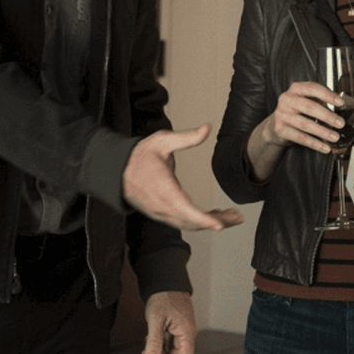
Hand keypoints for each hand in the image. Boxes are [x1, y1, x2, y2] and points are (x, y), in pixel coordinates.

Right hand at [123, 124, 244, 230]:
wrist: (117, 170)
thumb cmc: (140, 155)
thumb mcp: (162, 140)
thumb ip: (187, 137)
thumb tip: (207, 128)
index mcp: (163, 188)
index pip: (185, 209)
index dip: (203, 219)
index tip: (220, 225)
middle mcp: (161, 205)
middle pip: (191, 221)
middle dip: (217, 222)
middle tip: (237, 217)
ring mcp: (160, 212)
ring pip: (188, 224)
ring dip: (210, 223)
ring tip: (231, 217)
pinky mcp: (161, 214)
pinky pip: (182, 222)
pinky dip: (199, 221)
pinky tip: (213, 216)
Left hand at [142, 291, 195, 353]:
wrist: (166, 281)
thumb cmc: (164, 296)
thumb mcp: (156, 319)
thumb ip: (155, 340)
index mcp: (186, 333)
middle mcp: (187, 334)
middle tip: (146, 352)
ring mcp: (182, 332)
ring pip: (171, 352)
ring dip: (158, 352)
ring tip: (147, 342)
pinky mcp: (177, 329)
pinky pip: (169, 344)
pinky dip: (159, 345)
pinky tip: (151, 337)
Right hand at [258, 81, 347, 153]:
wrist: (276, 124)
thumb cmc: (298, 110)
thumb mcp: (310, 101)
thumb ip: (326, 100)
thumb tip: (351, 102)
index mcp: (296, 89)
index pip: (313, 88)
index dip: (328, 95)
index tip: (341, 102)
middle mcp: (287, 99)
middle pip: (309, 107)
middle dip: (327, 116)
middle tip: (340, 123)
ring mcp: (282, 115)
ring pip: (305, 124)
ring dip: (322, 132)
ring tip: (335, 137)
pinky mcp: (280, 129)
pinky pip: (300, 137)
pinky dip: (314, 143)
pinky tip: (324, 147)